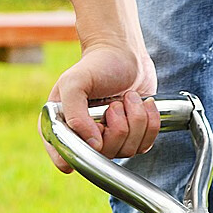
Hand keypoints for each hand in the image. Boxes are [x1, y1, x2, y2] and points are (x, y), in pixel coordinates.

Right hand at [40, 43, 158, 172]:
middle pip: (106, 154)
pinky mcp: (133, 139)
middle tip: (115, 103)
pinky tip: (142, 105)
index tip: (98, 128)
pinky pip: (145, 145)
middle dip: (117, 125)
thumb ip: (75, 115)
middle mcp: (85, 138)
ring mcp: (110, 141)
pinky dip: (149, 123)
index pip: (65, 158)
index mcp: (62, 126)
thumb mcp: (75, 82)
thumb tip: (94, 146)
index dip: (84, 149)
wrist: (124, 54)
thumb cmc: (96, 66)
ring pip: (128, 150)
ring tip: (128, 99)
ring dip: (135, 120)